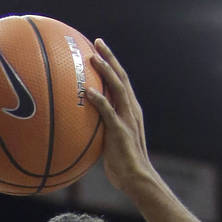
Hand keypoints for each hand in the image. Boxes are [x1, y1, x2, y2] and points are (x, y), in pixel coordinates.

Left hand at [87, 38, 156, 192]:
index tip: (100, 50)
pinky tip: (87, 91)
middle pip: (121, 77)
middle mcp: (131, 110)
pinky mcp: (120, 131)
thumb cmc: (123, 165)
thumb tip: (84, 127)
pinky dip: (99, 100)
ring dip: (105, 72)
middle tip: (97, 42)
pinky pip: (108, 112)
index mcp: (131, 110)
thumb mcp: (111, 143)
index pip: (121, 82)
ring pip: (118, 88)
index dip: (112, 64)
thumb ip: (102, 130)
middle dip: (109, 58)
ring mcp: (127, 119)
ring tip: (93, 58)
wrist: (137, 179)